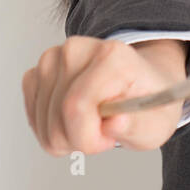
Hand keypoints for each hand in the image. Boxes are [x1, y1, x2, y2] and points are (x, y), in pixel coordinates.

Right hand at [22, 36, 188, 155]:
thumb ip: (136, 126)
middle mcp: (77, 50)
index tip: (108, 140)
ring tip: (91, 125)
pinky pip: (34, 115)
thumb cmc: (145, 101)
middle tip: (103, 132)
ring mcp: (53, 58)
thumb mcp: (155, 123)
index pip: (77, 106)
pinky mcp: (39, 70)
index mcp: (113, 56)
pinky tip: (73, 122)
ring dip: (65, 137)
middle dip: (78, 140)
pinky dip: (50, 129)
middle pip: (57, 115)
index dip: (88, 137)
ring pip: (42, 120)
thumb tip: (113, 125)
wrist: (138, 83)